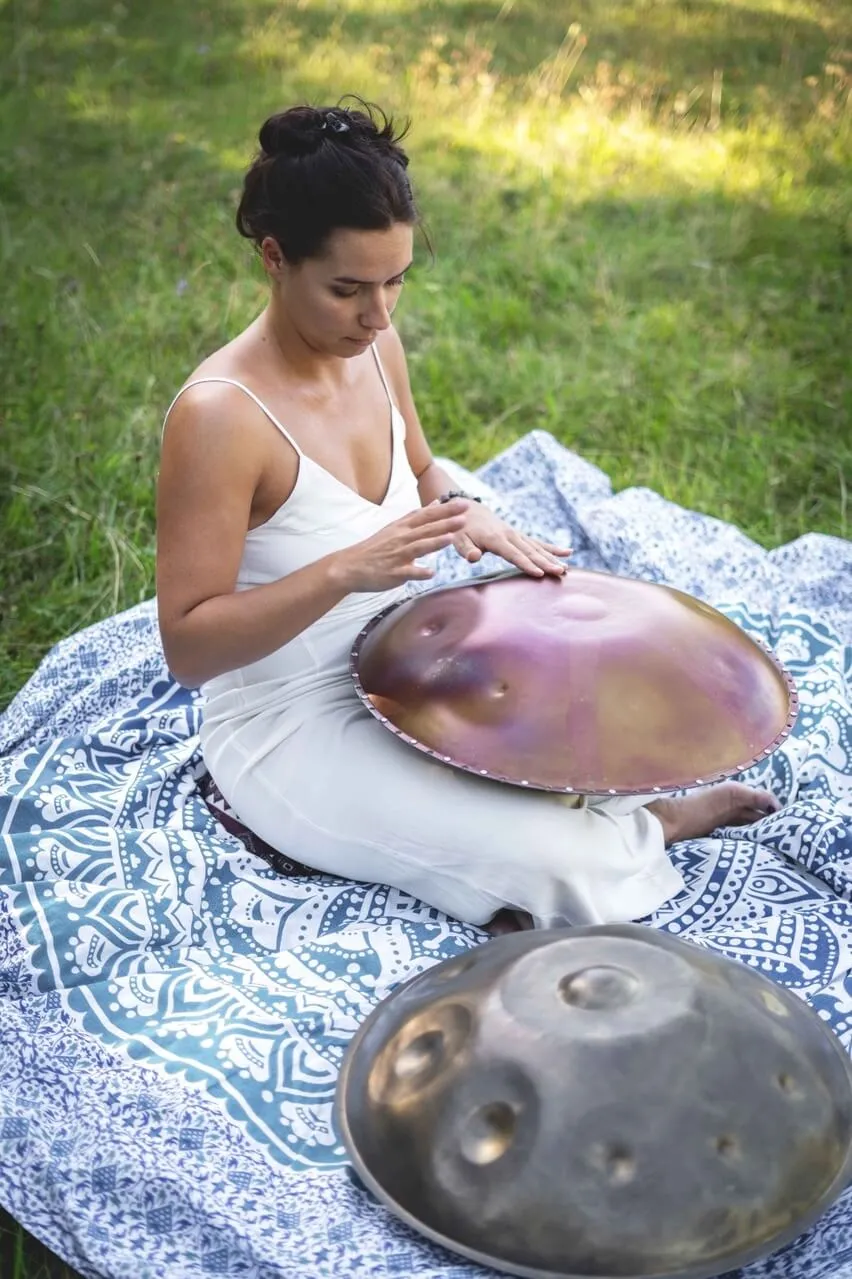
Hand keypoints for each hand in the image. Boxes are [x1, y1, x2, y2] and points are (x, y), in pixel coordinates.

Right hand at [331, 500, 468, 592]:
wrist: (350, 566)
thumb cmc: (376, 548)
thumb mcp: (396, 527)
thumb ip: (417, 517)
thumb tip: (435, 504)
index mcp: (403, 528)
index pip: (427, 515)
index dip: (445, 510)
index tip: (463, 504)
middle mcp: (401, 539)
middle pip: (426, 529)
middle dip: (445, 522)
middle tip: (465, 516)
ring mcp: (397, 556)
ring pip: (418, 547)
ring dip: (434, 542)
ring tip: (451, 538)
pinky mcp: (393, 573)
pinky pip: (407, 573)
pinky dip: (419, 572)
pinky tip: (431, 573)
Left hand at [449, 502, 571, 577]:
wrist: (469, 510)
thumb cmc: (462, 530)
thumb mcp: (458, 539)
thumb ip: (466, 550)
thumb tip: (473, 558)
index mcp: (495, 539)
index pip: (513, 555)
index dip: (526, 564)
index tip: (540, 574)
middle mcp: (510, 535)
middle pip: (530, 552)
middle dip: (546, 563)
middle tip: (560, 572)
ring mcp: (517, 535)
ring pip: (537, 548)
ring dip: (552, 558)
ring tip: (566, 568)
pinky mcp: (520, 536)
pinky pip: (538, 543)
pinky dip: (553, 548)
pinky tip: (568, 552)